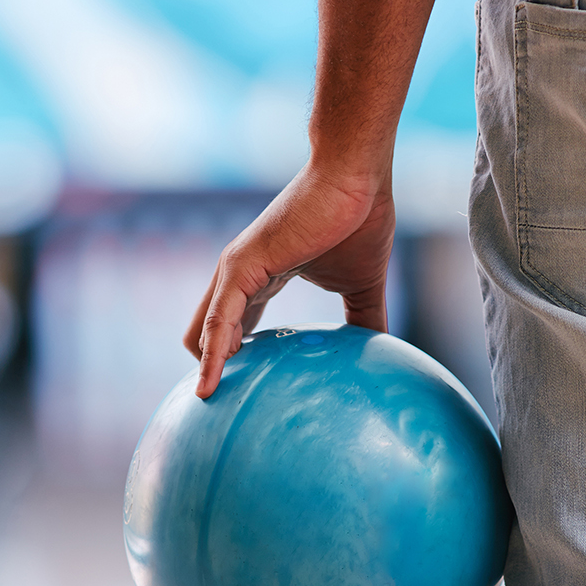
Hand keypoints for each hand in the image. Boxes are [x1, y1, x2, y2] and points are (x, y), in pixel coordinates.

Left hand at [184, 162, 394, 395]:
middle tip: (223, 407)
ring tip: (210, 407)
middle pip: (208, 332)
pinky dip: (212, 357)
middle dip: (211, 368)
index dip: (234, 356)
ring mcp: (234, 270)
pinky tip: (209, 386)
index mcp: (262, 277)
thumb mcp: (363, 285)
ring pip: (202, 333)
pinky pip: (216, 322)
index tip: (238, 391)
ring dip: (205, 370)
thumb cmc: (359, 220)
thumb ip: (364, 320)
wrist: (356, 178)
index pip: (236, 324)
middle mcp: (240, 274)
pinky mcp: (238, 267)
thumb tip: (383, 354)